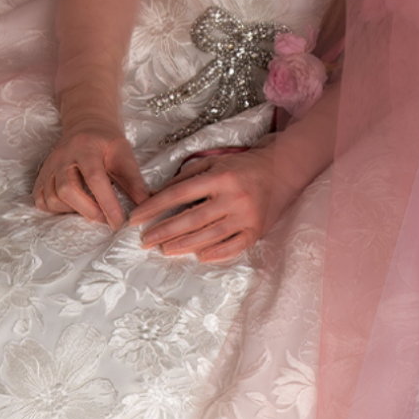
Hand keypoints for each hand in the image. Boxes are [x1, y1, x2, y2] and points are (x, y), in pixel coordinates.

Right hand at [35, 115, 146, 224]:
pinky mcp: (42, 176)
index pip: (94, 178)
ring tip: (92, 211)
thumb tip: (144, 206)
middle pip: (67, 190)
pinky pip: (41, 200)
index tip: (119, 222)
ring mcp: (48, 167)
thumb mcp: (124, 153)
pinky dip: (56, 210)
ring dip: (73, 211)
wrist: (86, 126)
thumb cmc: (107, 142)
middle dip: (88, 210)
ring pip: (52, 197)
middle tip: (106, 219)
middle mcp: (62, 156)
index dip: (107, 202)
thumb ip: (134, 180)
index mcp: (85, 147)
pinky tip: (73, 207)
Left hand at [127, 146, 281, 263]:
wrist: (281, 171)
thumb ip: (185, 178)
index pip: (179, 194)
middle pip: (192, 218)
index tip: (137, 218)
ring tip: (164, 249)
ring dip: (184, 244)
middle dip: (164, 231)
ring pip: (210, 235)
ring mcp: (247, 216)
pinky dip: (216, 253)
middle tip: (145, 240)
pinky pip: (234, 246)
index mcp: (220, 177)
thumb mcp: (212, 163)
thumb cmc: (241, 166)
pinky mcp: (257, 230)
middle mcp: (234, 197)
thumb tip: (155, 195)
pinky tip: (199, 256)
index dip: (155, 207)